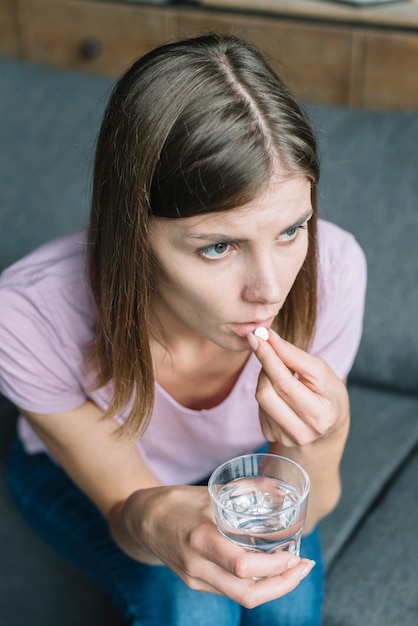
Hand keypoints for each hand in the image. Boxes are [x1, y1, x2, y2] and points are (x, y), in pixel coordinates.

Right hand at [120, 485, 314, 607]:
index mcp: (200, 538)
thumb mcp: (209, 492)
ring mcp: (195, 579)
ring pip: (242, 597)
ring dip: (274, 588)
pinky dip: (256, 584)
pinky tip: (269, 571)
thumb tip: (280, 489)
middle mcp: (197, 566)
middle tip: (304, 567)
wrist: (141, 520)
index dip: (275, 567)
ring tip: (294, 570)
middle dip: (283, 584)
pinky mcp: (196, 584)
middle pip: (247, 593)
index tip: (295, 554)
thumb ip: (242, 493)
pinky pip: (231, 591)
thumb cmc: (177, 501)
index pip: (243, 567)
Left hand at [247, 328, 348, 446]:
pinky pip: (259, 406)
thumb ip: (293, 355)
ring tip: (282, 374)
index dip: (268, 358)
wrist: (329, 422)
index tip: (256, 337)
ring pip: (260, 398)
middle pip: (265, 393)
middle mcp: (302, 433)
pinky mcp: (271, 436)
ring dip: (265, 378)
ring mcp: (285, 438)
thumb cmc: (327, 392)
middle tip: (273, 353)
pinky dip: (266, 391)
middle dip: (265, 366)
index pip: (284, 383)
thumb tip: (267, 338)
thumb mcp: (320, 370)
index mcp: (320, 415)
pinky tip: (280, 392)